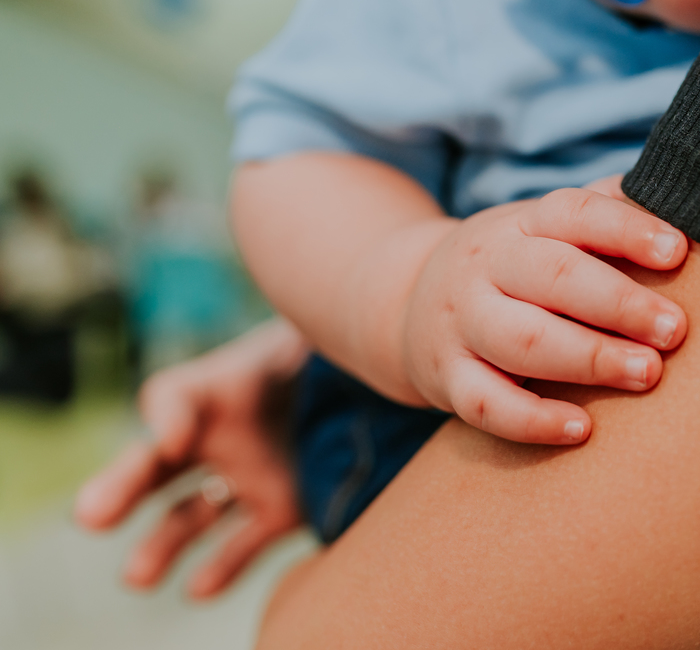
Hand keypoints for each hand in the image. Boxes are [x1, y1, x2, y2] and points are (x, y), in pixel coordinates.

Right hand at [75, 320, 308, 598]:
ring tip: (136, 576)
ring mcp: (249, 478)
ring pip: (189, 520)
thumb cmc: (302, 358)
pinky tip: (198, 588)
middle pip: (154, 476)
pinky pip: (244, 543)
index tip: (167, 444)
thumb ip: (195, 397)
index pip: (157, 424)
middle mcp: (215, 445)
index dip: (155, 432)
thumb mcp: (251, 362)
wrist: (365, 370)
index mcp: (201, 404)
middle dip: (120, 494)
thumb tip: (165, 443)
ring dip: (161, 547)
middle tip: (89, 517)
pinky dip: (221, 567)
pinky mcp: (284, 508)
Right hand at [402, 187, 688, 445]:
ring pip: (522, 340)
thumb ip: (609, 212)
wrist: (407, 300)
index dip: (626, 229)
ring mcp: (461, 322)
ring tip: (648, 373)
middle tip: (676, 330)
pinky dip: (532, 420)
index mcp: (523, 223)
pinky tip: (583, 430)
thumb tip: (696, 199)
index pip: (573, 213)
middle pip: (552, 277)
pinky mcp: (446, 377)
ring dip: (588, 358)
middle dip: (619, 303)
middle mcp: (487, 266)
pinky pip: (485, 403)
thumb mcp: (547, 229)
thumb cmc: (518, 268)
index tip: (678, 251)